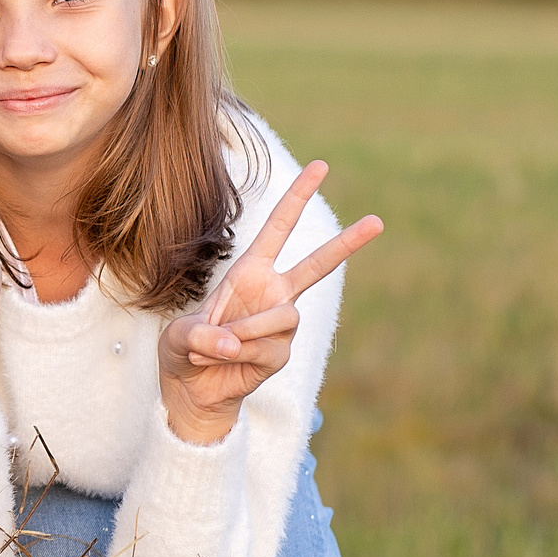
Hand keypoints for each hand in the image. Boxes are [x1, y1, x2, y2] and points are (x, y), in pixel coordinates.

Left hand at [158, 160, 383, 442]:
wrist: (191, 390)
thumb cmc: (183, 351)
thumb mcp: (178, 335)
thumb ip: (200, 334)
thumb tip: (235, 344)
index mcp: (249, 272)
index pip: (278, 229)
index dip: (297, 198)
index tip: (321, 166)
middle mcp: (272, 293)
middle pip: (316, 265)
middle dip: (347, 244)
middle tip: (379, 221)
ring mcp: (280, 325)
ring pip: (283, 317)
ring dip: (246, 330)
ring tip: (218, 344)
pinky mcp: (281, 354)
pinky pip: (268, 348)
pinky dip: (240, 354)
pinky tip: (225, 360)